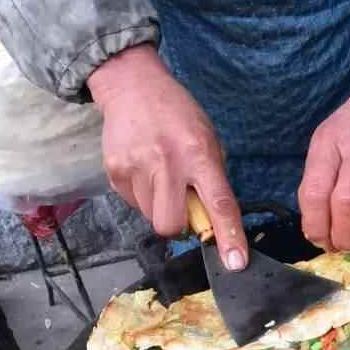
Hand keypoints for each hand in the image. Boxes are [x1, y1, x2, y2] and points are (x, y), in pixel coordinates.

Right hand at [88, 44, 247, 270]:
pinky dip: (142, 196)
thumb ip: (212, 179)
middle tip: (181, 206)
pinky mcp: (114, 172)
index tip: (235, 263)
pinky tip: (144, 170)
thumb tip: (213, 222)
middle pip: (171, 224)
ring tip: (159, 177)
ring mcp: (137, 168)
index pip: (219, 204)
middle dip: (179, 226)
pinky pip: (133, 204)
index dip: (228, 237)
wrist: (132, 85)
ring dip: (159, 207)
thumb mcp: (207, 139)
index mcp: (199, 154)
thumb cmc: (178, 116)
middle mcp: (167, 163)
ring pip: (150, 217)